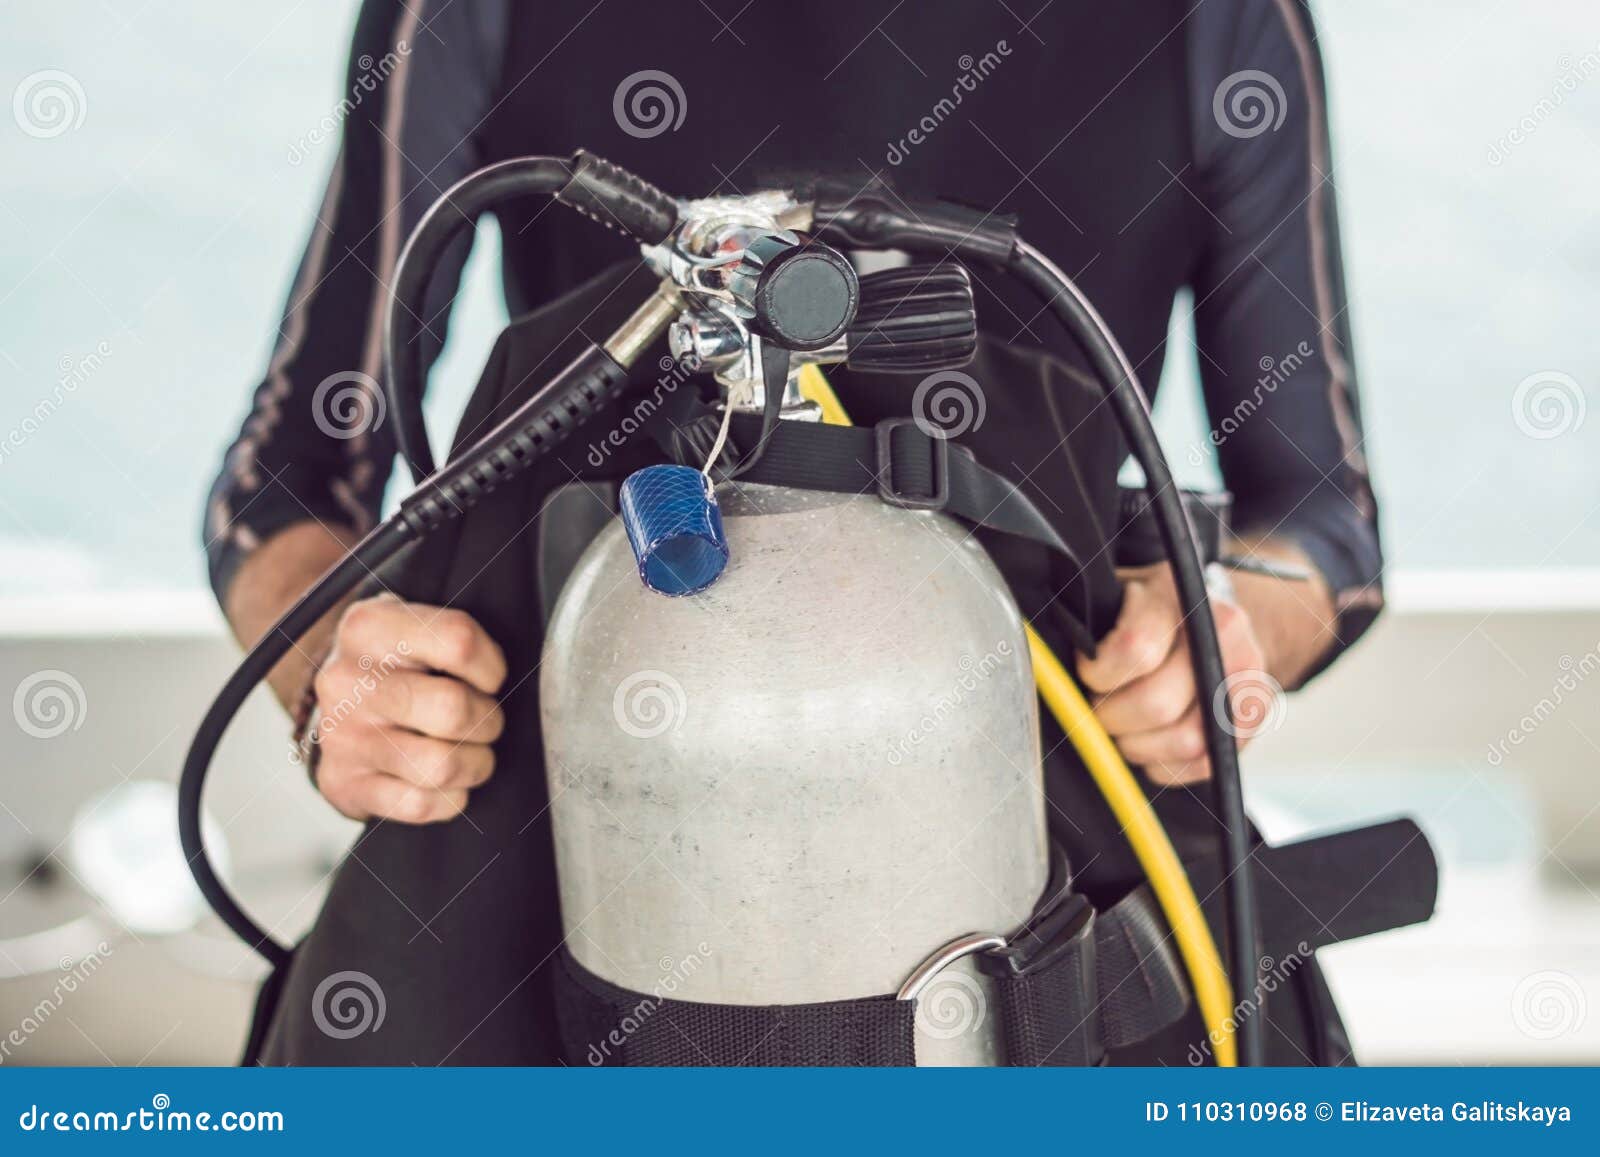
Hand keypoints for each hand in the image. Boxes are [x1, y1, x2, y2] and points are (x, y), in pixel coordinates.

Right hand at [309, 594, 506, 822]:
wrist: (331, 707)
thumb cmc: (393, 665)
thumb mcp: (412, 626)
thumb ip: (455, 636)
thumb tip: (518, 675)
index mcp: (370, 627)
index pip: (459, 640)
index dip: (491, 667)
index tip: (489, 678)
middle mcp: (347, 681)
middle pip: (453, 708)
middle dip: (487, 720)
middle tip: (484, 720)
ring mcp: (343, 737)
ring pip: (442, 765)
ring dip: (475, 764)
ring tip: (470, 752)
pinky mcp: (345, 784)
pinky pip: (420, 805)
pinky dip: (449, 799)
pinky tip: (444, 781)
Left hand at [1077, 564, 1270, 784]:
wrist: (1219, 621)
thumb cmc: (1152, 611)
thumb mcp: (1117, 592)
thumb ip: (1089, 619)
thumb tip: (1045, 662)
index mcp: (1178, 595)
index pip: (1134, 649)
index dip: (1098, 674)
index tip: (1087, 672)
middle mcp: (1223, 633)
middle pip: (1156, 703)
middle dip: (1112, 717)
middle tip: (1099, 709)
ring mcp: (1247, 676)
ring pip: (1183, 740)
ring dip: (1138, 745)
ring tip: (1123, 727)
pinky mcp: (1253, 719)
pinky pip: (1202, 763)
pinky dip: (1164, 763)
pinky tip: (1149, 741)